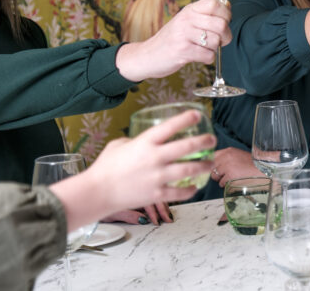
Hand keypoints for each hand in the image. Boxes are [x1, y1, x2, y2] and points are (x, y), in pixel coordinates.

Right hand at [50, 109, 215, 230]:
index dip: (186, 119)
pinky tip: (195, 186)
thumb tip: (145, 141)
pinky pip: (180, 192)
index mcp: (144, 142)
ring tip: (210, 162)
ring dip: (203, 165)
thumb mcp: (119, 145)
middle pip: (187, 147)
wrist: (97, 192)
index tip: (198, 115)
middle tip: (212, 139)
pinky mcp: (156, 194)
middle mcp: (154, 158)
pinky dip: (190, 189)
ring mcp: (157, 177)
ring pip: (189, 169)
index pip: (170, 126)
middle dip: (204, 142)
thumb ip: (136, 141)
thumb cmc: (105, 167)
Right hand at [115, 0, 231, 81]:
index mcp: (189, 10)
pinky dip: (208, 59)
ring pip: (216, 41)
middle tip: (219, 41)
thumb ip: (206, 15)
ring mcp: (183, 34)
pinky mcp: (182, 50)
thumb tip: (228, 5)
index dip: (225, 14)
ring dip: (214, 49)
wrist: (147, 55)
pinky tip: (199, 57)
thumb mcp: (187, 21)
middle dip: (225, 36)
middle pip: (220, 24)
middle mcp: (186, 19)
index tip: (224, 22)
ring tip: (203, 49)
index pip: (214, 3)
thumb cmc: (172, 39)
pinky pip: (208, 55)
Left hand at [211, 147, 261, 187]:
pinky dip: (226, 184)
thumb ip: (227, 157)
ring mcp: (227, 166)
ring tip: (228, 179)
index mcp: (228, 151)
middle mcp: (226, 157)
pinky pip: (221, 182)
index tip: (215, 167)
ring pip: (214, 175)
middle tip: (223, 175)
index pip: (212, 156)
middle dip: (216, 172)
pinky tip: (232, 182)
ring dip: (220, 179)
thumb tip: (215, 164)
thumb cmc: (251, 163)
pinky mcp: (230, 175)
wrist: (262, 169)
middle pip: (211, 166)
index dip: (212, 163)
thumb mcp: (238, 155)